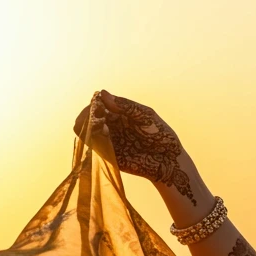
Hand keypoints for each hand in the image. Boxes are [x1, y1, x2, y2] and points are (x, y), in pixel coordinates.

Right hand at [73, 90, 196, 203]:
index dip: (95, 103)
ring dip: (88, 125)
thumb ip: (126, 106)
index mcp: (118, 114)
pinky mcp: (109, 155)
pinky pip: (93, 145)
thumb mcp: (146, 115)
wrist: (170, 161)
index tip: (101, 105)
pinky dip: (93, 137)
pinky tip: (105, 135)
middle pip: (87, 116)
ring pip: (85, 130)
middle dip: (89, 114)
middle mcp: (110, 126)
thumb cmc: (161, 136)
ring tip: (102, 126)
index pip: (97, 104)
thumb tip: (102, 94)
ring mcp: (108, 141)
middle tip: (99, 117)